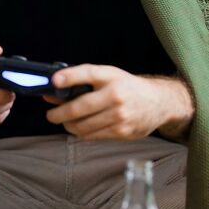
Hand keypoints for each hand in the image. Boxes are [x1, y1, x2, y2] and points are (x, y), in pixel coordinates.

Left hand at [43, 65, 193, 140]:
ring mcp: (119, 115)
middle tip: (51, 115)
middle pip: (79, 107)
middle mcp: (116, 95)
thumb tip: (53, 90)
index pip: (88, 73)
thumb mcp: (108, 76)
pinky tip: (80, 128)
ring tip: (65, 122)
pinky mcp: (122, 132)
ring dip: (68, 125)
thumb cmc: (127, 87)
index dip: (69, 76)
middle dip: (58, 113)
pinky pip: (92, 136)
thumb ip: (82, 81)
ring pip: (82, 126)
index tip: (54, 81)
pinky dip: (82, 133)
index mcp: (112, 76)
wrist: (158, 102)